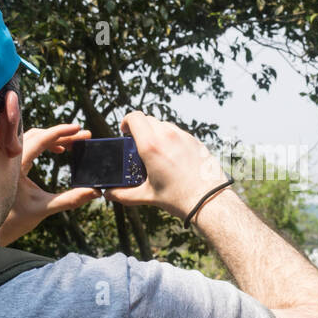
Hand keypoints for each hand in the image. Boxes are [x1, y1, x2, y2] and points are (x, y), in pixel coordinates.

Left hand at [0, 123, 99, 245]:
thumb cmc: (14, 220)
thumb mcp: (44, 209)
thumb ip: (69, 200)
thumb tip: (94, 192)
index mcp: (14, 166)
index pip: (39, 140)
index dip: (60, 132)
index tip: (78, 128)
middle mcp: (9, 158)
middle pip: (38, 135)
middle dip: (62, 134)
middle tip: (84, 136)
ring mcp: (8, 159)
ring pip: (33, 138)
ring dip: (54, 138)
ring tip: (74, 144)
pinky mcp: (11, 163)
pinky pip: (29, 144)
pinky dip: (46, 143)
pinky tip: (59, 151)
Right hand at [103, 112, 230, 218]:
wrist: (209, 200)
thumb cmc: (178, 198)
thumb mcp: (147, 196)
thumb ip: (124, 194)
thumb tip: (109, 194)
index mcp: (151, 146)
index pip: (134, 117)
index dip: (126, 121)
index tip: (125, 131)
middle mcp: (167, 135)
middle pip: (148, 120)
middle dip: (140, 129)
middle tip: (138, 144)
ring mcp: (184, 136)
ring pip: (164, 125)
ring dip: (156, 133)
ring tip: (156, 151)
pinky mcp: (195, 141)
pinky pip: (179, 133)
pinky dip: (172, 139)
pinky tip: (173, 157)